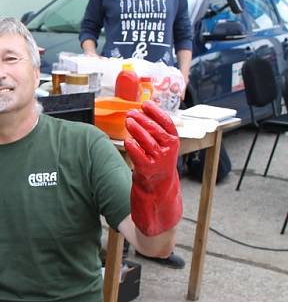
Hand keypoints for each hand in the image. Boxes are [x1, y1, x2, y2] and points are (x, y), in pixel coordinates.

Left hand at [124, 101, 182, 235]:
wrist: (158, 198)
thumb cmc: (156, 172)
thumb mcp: (159, 152)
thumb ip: (154, 136)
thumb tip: (142, 116)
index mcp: (173, 145)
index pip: (167, 124)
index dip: (157, 112)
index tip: (146, 103)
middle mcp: (168, 153)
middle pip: (157, 130)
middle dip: (144, 119)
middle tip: (132, 112)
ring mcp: (159, 163)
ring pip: (148, 142)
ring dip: (138, 130)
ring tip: (128, 121)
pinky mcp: (148, 172)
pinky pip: (140, 157)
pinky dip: (134, 148)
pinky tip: (127, 140)